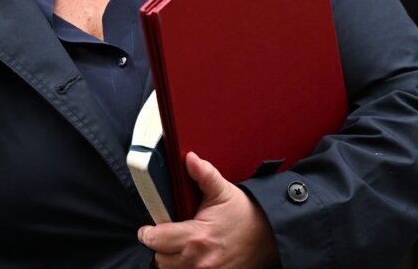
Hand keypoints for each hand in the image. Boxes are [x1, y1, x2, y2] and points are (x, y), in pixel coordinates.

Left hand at [139, 152, 278, 268]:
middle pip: (160, 259)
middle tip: (167, 235)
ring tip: (180, 246)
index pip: (156, 240)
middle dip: (160, 246)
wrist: (269, 237)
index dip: (148, 233)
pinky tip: (191, 256)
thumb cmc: (246, 215)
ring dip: (171, 260)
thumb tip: (189, 159)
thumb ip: (204, 175)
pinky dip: (184, 267)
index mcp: (197, 236)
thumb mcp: (223, 191)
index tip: (147, 229)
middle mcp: (199, 260)